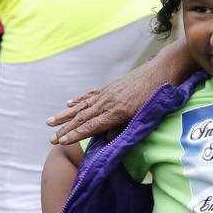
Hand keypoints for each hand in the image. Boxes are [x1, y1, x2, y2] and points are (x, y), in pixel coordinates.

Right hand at [48, 57, 165, 145]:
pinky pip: (91, 95)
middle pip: (82, 118)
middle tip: (51, 138)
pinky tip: (69, 103)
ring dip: (66, 115)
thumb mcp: (144, 116)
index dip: (75, 134)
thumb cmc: (157, 97)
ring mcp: (107, 93)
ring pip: (82, 106)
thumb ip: (125, 128)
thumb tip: (108, 139)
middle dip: (65, 129)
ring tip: (50, 121)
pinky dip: (79, 100)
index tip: (61, 141)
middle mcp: (108, 102)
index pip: (91, 126)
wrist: (161, 71)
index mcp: (116, 112)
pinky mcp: (110, 87)